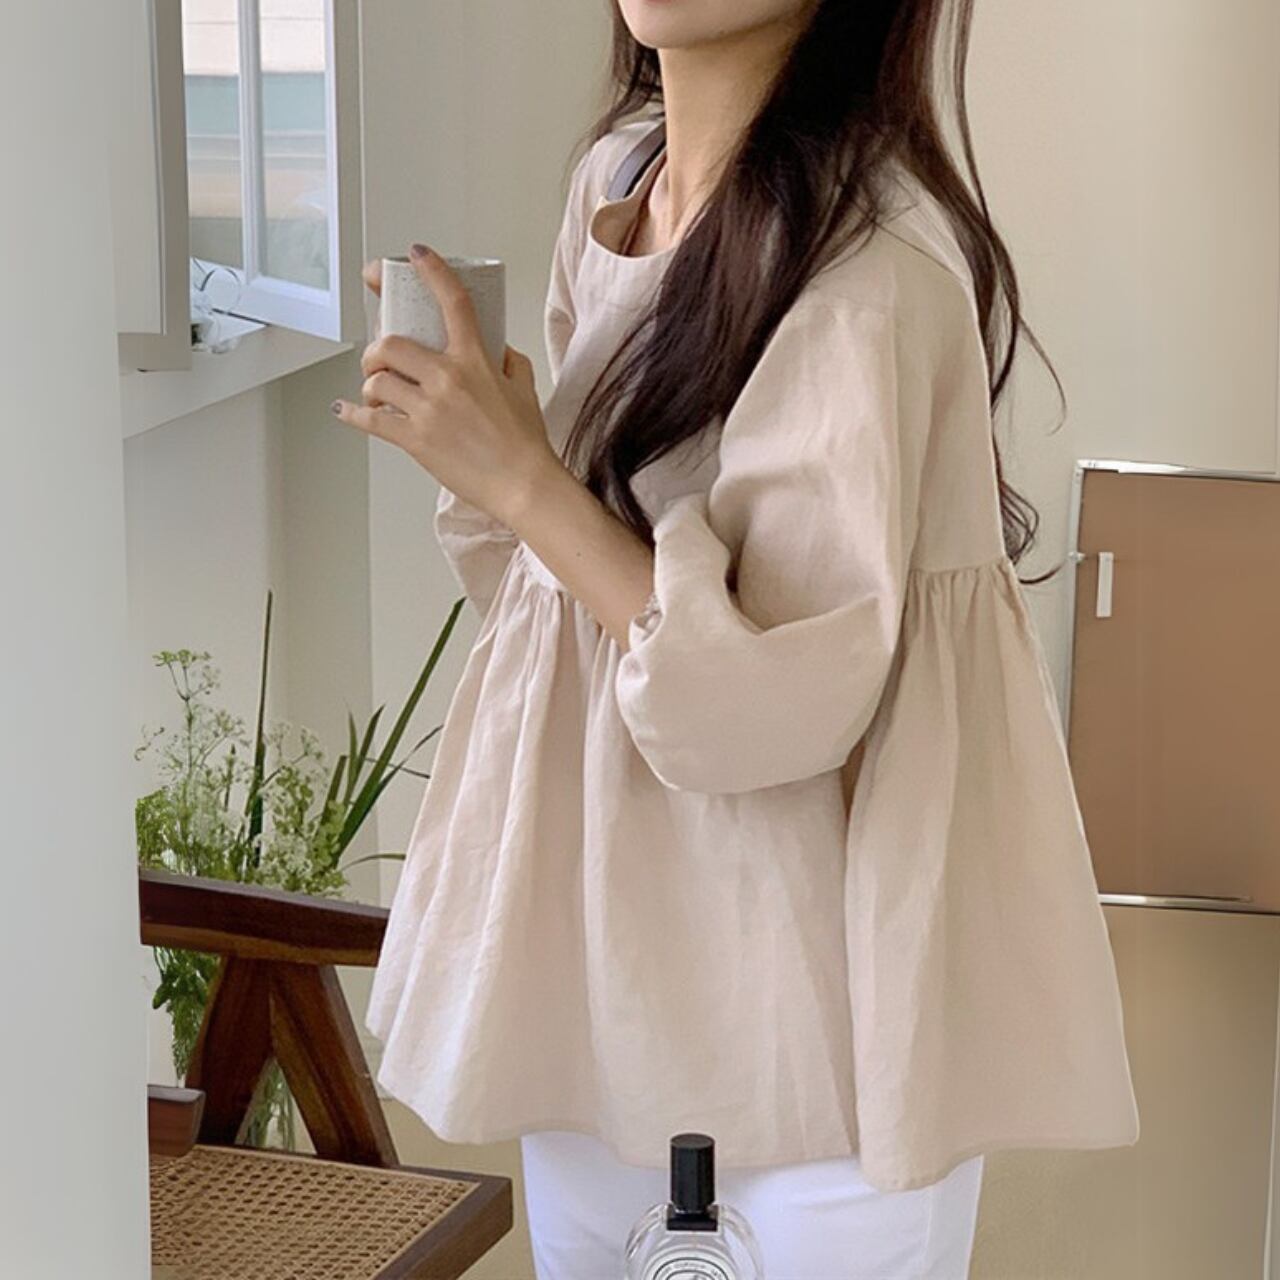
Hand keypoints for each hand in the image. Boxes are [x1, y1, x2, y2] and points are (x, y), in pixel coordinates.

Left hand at [332, 245, 563, 528]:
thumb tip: (497, 350)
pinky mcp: (416, 440)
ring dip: (370, 384)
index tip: (415, 256)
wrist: (524, 484)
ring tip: (375, 394)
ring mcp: (429, 410)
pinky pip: (371, 421)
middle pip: (391, 344)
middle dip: (377, 350)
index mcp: (475, 361)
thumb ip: (509, 361)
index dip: (431, 271)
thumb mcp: (524, 389)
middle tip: (379, 359)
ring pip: (376, 380)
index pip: (453, 301)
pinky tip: (346, 410)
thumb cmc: (526, 443)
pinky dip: (352, 414)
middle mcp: (448, 379)